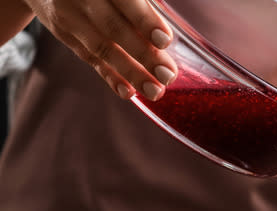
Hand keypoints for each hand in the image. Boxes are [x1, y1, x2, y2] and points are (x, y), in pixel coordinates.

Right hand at [23, 0, 177, 99]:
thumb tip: (165, 30)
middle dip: (144, 54)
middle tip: (167, 75)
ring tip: (155, 91)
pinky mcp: (66, 35)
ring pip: (103, 48)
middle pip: (114, 29)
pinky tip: (128, 92)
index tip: (165, 41)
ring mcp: (71, 18)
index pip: (125, 1)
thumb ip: (138, 3)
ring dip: (131, 73)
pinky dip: (110, 76)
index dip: (145, 20)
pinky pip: (90, 58)